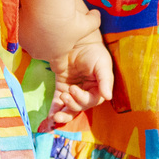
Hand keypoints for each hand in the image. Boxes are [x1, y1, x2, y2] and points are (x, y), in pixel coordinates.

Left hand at [44, 9, 113, 127]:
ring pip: (69, 109)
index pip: (92, 101)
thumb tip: (108, 97)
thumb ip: (105, 80)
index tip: (74, 90)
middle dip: (72, 106)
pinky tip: (50, 119)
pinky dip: (54, 111)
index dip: (83, 99)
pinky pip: (58, 102)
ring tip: (56, 116)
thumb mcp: (103, 63)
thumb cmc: (94, 50)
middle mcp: (86, 91)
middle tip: (65, 96)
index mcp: (98, 88)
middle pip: (80, 107)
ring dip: (63, 115)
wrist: (77, 39)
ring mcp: (73, 90)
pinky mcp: (62, 86)